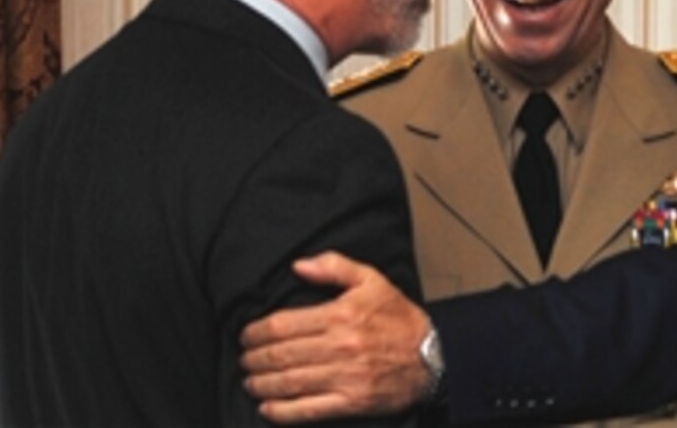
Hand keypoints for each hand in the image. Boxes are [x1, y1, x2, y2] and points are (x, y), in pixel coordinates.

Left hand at [240, 251, 430, 422]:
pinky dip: (281, 411)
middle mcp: (340, 346)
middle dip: (253, 359)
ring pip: (289, 383)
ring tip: (250, 381)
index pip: (283, 325)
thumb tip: (299, 265)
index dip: (256, 332)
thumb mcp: (372, 280)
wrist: (433, 356)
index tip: (246, 335)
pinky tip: (267, 407)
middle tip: (243, 359)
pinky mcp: (352, 402)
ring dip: (261, 384)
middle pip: (281, 355)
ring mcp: (346, 377)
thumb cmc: (400, 318)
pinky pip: (307, 410)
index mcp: (341, 315)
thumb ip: (334, 267)